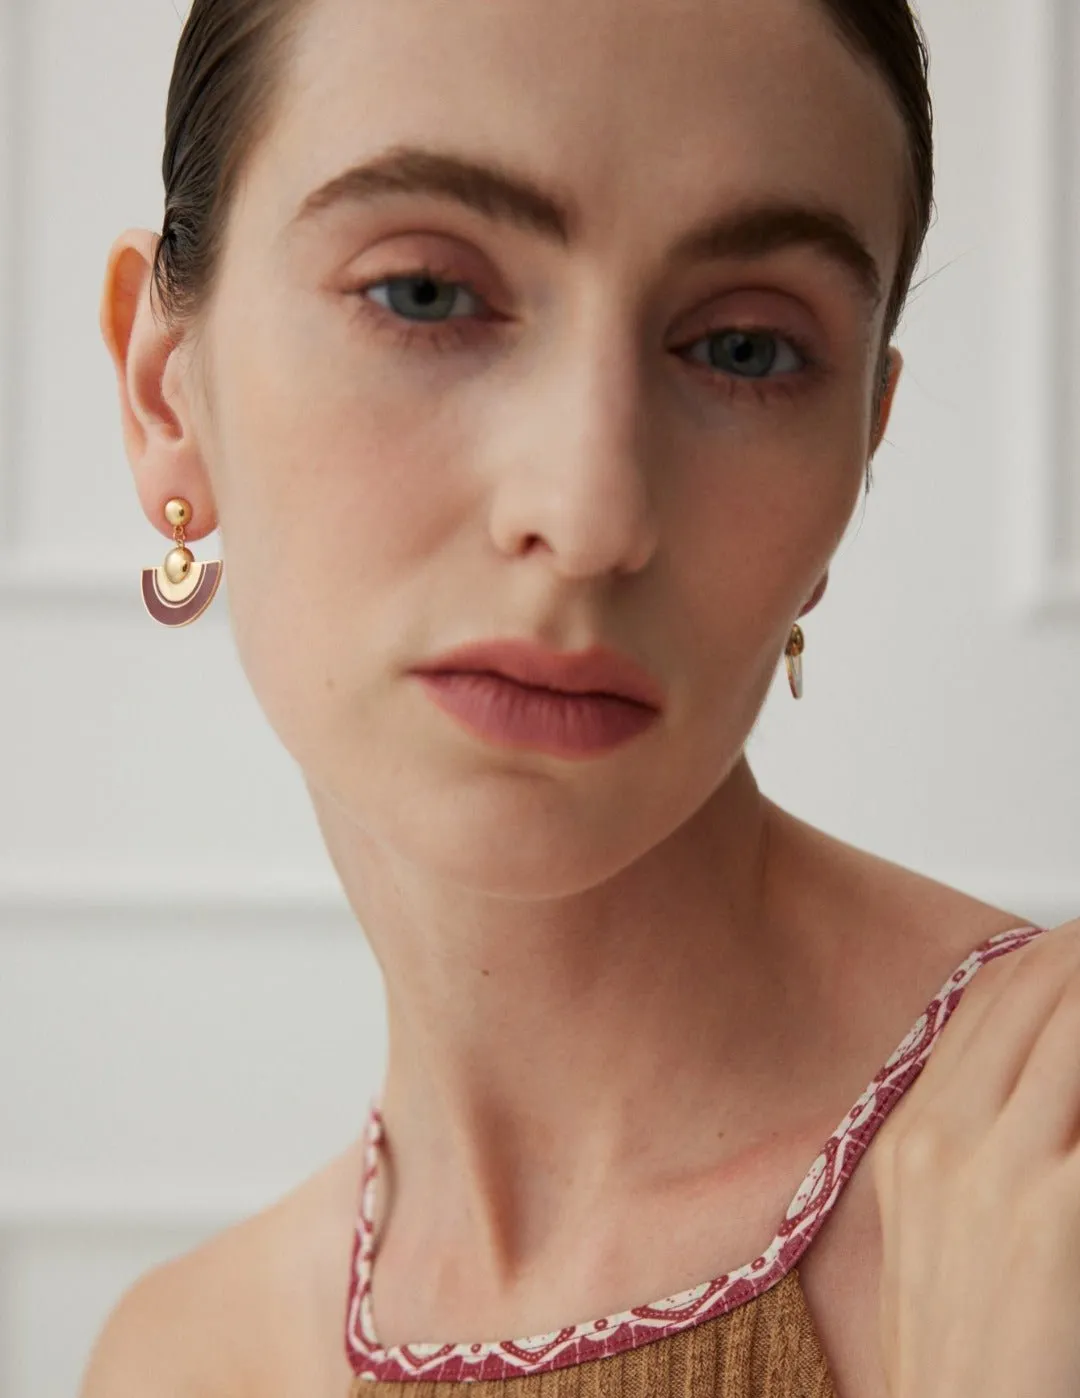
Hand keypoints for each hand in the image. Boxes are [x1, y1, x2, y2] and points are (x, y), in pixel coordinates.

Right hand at [870, 919, 1079, 1397]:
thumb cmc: (970, 1366)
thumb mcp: (948, 1240)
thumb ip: (984, 1153)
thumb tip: (1048, 1094)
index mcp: (912, 1143)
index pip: (978, 1006)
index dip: (1035, 956)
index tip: (1069, 934)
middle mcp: (941, 1140)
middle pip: (1023, 996)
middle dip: (1076, 947)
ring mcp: (993, 1171)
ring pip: (1064, 1023)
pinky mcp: (1052, 1211)